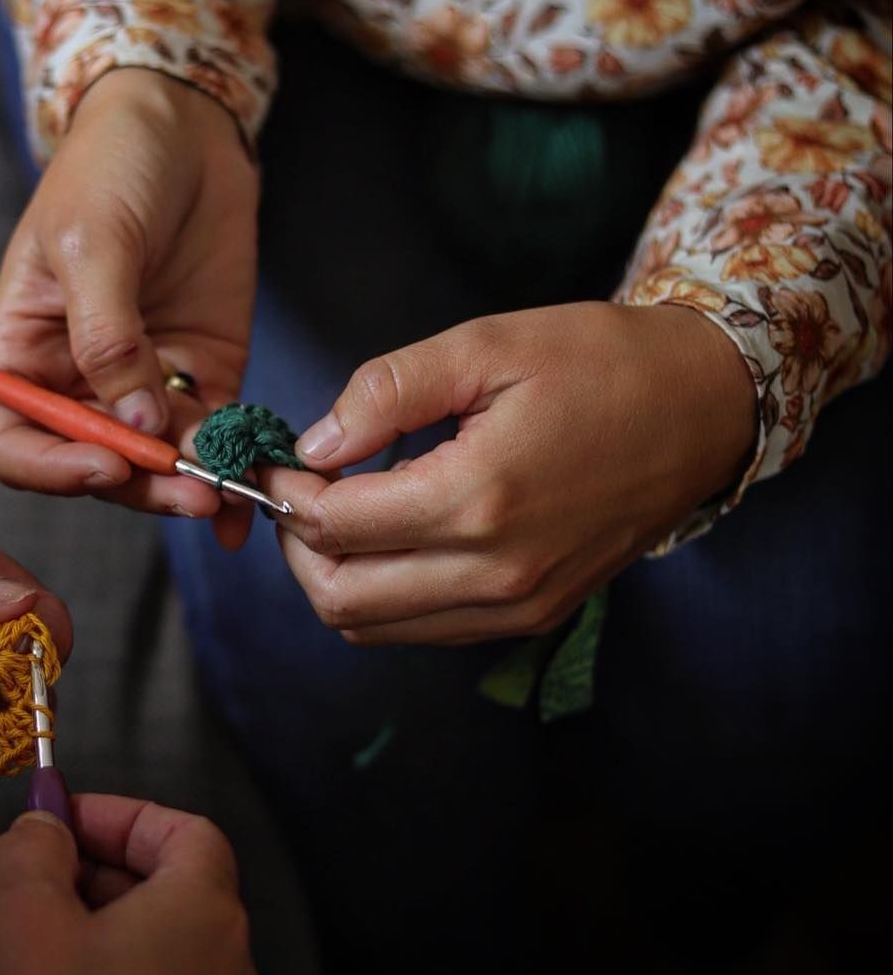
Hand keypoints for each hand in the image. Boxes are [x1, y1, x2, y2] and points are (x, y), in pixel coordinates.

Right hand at [0, 68, 258, 547]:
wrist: (183, 125)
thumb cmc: (110, 168)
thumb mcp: (93, 242)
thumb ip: (107, 336)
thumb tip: (136, 421)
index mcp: (22, 355)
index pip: (17, 444)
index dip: (55, 469)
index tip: (110, 463)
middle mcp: (76, 382)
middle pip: (97, 465)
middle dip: (143, 484)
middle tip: (194, 492)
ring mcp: (143, 383)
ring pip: (159, 462)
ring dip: (194, 482)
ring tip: (233, 489)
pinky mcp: (202, 375)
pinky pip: (213, 436)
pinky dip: (234, 462)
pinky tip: (257, 477)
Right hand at [0, 796, 265, 974]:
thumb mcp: (22, 909)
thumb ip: (36, 844)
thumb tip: (45, 825)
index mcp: (207, 916)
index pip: (186, 831)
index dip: (119, 814)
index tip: (63, 818)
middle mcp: (228, 973)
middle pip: (161, 888)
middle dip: (76, 873)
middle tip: (19, 871)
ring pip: (139, 948)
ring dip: (66, 926)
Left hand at [264, 302, 755, 644]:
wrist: (701, 408)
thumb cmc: (597, 363)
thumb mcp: (486, 346)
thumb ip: (387, 392)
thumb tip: (315, 443)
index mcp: (479, 499)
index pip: (335, 526)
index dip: (285, 494)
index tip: (273, 461)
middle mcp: (497, 572)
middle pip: (341, 600)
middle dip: (296, 546)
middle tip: (296, 491)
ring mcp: (518, 605)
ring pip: (374, 627)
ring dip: (335, 576)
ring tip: (337, 511)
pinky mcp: (533, 614)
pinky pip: (424, 629)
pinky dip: (383, 595)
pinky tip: (389, 536)